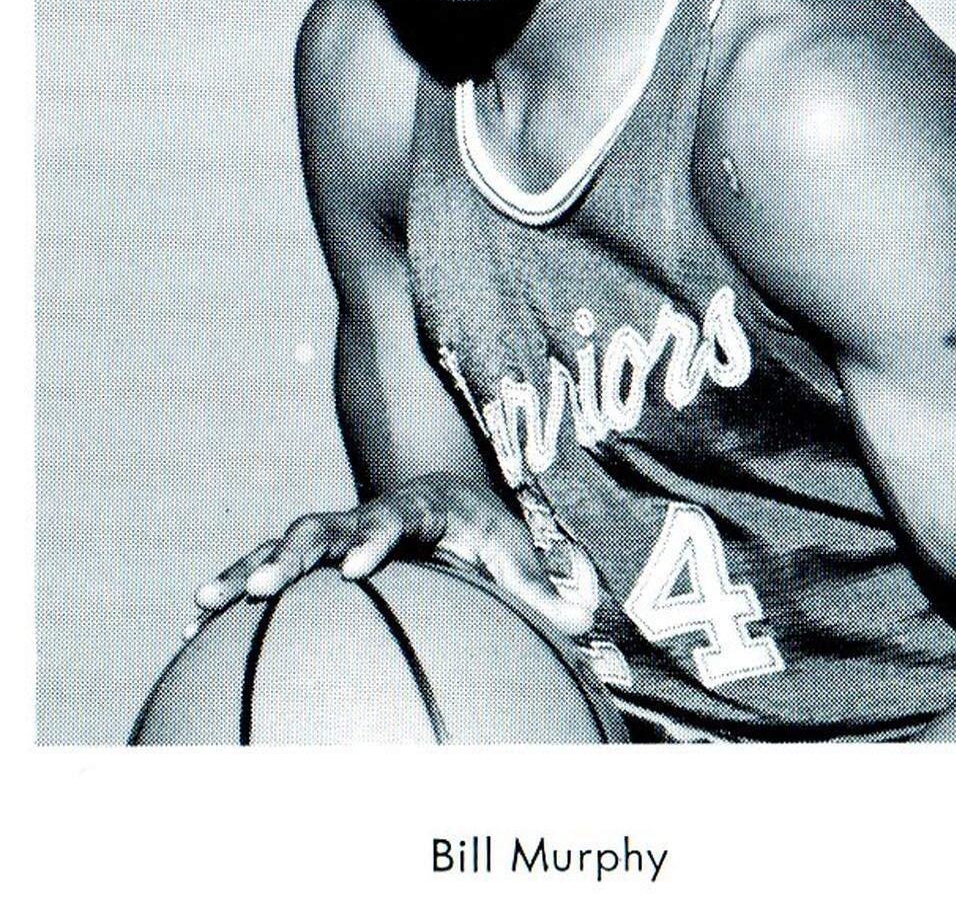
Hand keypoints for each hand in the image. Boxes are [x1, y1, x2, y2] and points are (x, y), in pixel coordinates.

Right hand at [188, 474, 590, 639]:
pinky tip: (195, 623)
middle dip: (296, 552)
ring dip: (247, 568)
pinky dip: (233, 589)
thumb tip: (586, 614)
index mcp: (422, 507)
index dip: (377, 537)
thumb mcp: (522, 559)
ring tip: (206, 600)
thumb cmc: (489, 540)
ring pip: (285, 544)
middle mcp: (370, 513)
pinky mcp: (315, 558)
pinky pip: (268, 570)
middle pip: (326, 524)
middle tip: (268, 584)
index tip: (359, 568)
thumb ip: (550, 589)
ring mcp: (337, 532)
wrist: (449, 510)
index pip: (396, 516)